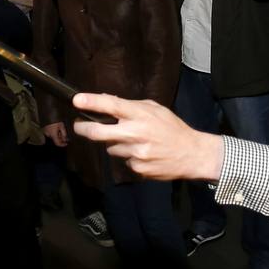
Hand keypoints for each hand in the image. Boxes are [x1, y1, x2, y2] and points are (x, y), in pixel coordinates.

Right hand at [43, 122, 68, 146]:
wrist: (48, 114)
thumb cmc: (56, 120)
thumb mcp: (62, 126)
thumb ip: (63, 133)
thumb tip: (65, 139)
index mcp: (53, 135)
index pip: (57, 143)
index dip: (62, 144)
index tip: (66, 143)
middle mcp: (48, 135)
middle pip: (55, 140)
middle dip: (60, 139)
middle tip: (65, 136)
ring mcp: (46, 132)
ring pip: (53, 136)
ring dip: (57, 135)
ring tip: (61, 131)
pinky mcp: (44, 129)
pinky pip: (50, 133)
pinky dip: (54, 133)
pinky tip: (57, 129)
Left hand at [72, 93, 222, 179]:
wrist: (192, 154)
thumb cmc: (173, 129)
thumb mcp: (156, 109)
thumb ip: (131, 106)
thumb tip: (107, 100)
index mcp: (142, 115)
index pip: (112, 105)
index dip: (92, 102)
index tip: (77, 100)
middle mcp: (136, 133)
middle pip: (99, 132)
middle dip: (84, 128)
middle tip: (79, 125)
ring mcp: (136, 153)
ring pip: (111, 148)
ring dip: (115, 144)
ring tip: (134, 141)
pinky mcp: (137, 168)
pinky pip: (123, 160)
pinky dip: (128, 156)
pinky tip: (143, 153)